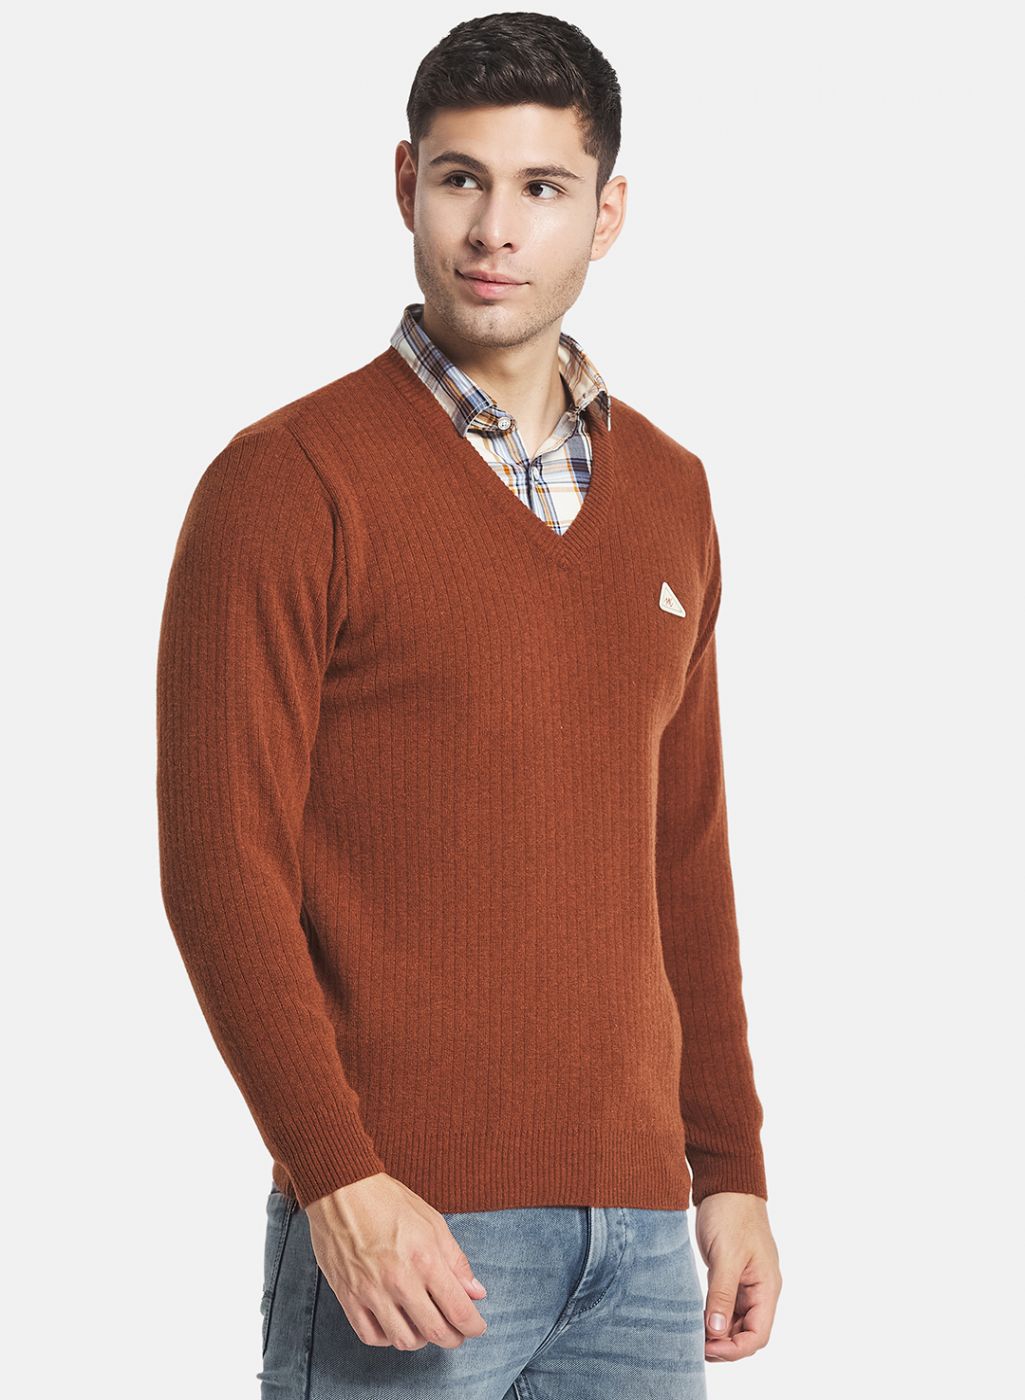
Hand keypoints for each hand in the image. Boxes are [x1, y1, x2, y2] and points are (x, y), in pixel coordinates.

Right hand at [304, 1172, 488, 1350]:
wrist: (341, 1191)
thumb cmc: (388, 1201)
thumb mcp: (432, 1222)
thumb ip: (456, 1260)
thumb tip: (476, 1292)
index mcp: (425, 1258)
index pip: (458, 1309)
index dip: (473, 1326)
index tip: (476, 1327)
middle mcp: (399, 1280)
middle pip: (434, 1332)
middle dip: (452, 1338)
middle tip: (456, 1334)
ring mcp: (371, 1292)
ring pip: (403, 1340)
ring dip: (421, 1340)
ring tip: (425, 1326)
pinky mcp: (349, 1297)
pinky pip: (371, 1336)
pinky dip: (388, 1338)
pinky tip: (396, 1324)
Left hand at [693, 1191, 781, 1360]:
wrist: (726, 1183)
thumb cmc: (732, 1214)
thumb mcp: (727, 1256)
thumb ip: (722, 1295)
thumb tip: (717, 1332)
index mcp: (767, 1287)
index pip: (758, 1335)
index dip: (734, 1349)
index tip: (707, 1347)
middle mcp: (760, 1289)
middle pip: (747, 1333)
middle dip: (724, 1345)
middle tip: (694, 1345)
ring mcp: (745, 1283)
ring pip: (735, 1322)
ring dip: (717, 1333)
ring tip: (692, 1335)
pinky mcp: (730, 1275)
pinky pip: (724, 1306)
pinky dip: (712, 1316)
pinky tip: (695, 1318)